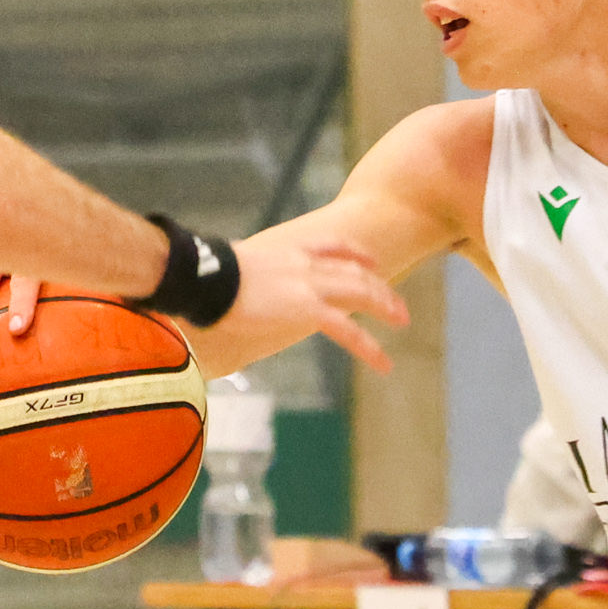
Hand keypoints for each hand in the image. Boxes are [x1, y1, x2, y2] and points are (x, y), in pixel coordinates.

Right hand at [214, 227, 401, 374]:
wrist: (205, 277)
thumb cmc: (206, 276)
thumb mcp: (232, 266)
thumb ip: (244, 275)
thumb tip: (229, 286)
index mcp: (289, 251)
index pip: (334, 246)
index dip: (357, 254)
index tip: (372, 262)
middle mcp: (306, 264)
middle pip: (355, 271)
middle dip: (380, 287)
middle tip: (397, 306)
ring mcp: (310, 285)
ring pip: (361, 293)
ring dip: (386, 307)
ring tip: (402, 323)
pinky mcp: (307, 310)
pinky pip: (348, 330)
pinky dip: (369, 347)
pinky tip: (383, 362)